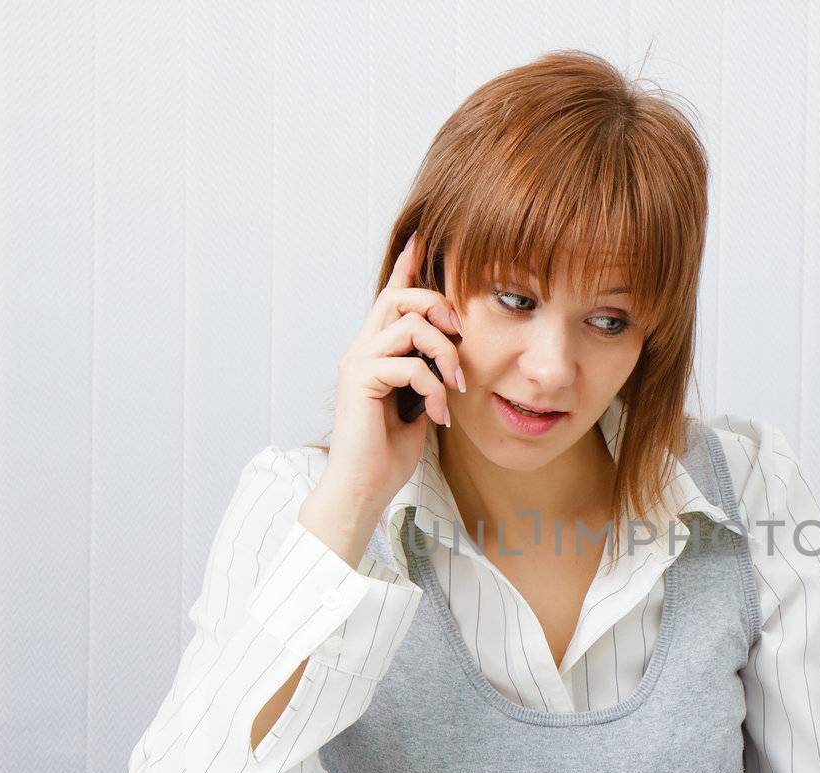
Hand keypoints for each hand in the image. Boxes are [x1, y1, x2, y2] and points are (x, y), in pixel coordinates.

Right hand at [319, 229, 464, 507]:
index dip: (406, 266)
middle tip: (462, 338)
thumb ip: (429, 372)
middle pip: (399, 297)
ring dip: (444, 353)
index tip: (423, 237)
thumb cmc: (390, 452)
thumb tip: (451, 353)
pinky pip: (407, 363)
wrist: (365, 488)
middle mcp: (361, 349)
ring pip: (408, 324)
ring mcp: (357, 362)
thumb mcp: (421, 403)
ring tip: (455, 387)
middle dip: (438, 307)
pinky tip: (438, 414)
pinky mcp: (359, 381)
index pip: (391, 297)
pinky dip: (433, 387)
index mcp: (376, 350)